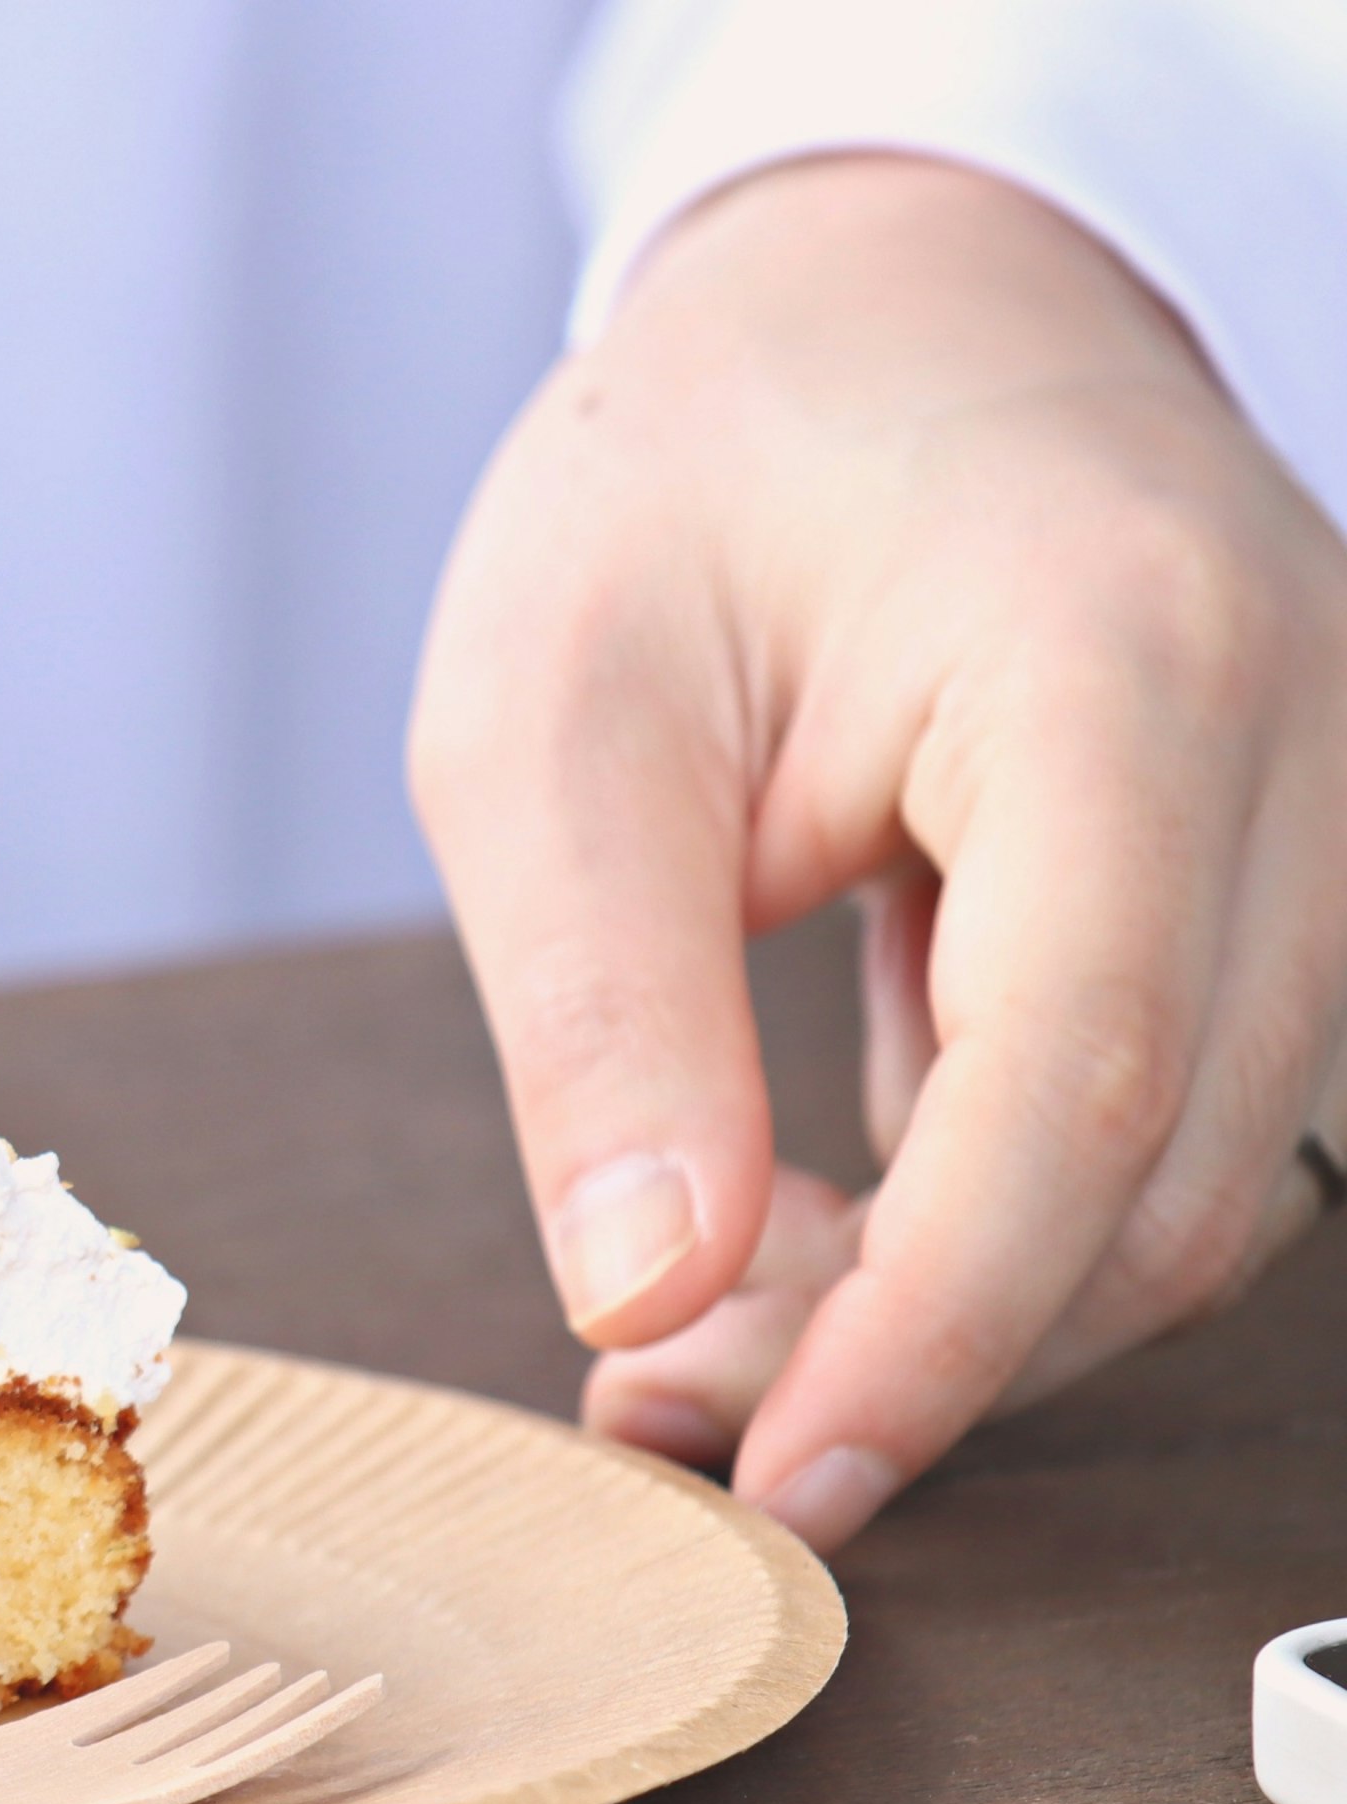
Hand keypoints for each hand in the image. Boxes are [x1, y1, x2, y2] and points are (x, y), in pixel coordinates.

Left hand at [412, 155, 1346, 1547]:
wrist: (868, 304)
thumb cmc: (688, 478)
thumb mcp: (552, 727)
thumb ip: (600, 1021)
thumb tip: (648, 1305)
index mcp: (1120, 660)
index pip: (1079, 1079)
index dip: (937, 1328)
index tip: (780, 1480)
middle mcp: (1303, 737)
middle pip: (1166, 1174)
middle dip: (916, 1340)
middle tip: (650, 1385)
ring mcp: (1331, 807)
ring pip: (1200, 1184)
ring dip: (958, 1304)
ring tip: (698, 1313)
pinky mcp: (1286, 873)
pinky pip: (1178, 1119)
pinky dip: (999, 1218)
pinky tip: (807, 1233)